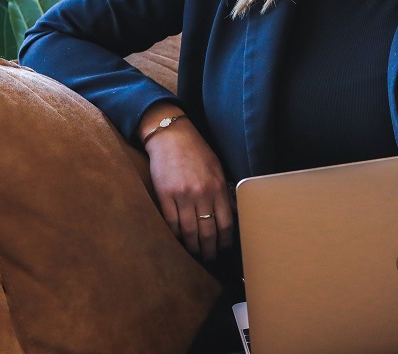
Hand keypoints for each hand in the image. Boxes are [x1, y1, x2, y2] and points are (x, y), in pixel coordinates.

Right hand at [140, 106, 234, 260]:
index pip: (225, 223)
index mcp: (217, 187)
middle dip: (209, 250)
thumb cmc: (196, 151)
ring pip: (189, 231)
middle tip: (210, 260)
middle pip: (208, 232)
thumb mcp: (217, 168)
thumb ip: (223, 192)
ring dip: (192, 247)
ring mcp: (183, 195)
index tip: (225, 250)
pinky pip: (171, 223)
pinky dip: (175, 236)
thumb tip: (232, 214)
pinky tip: (178, 242)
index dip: (225, 241)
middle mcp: (202, 193)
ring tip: (194, 255)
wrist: (171, 136)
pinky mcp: (165, 195)